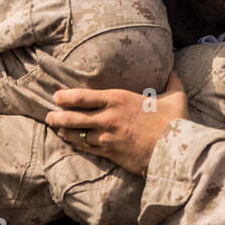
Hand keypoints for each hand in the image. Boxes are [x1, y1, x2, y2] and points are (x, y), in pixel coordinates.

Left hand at [46, 72, 189, 175]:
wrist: (174, 150)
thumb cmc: (174, 122)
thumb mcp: (175, 97)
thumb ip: (172, 82)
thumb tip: (175, 71)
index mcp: (120, 100)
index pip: (83, 97)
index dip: (66, 96)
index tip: (57, 96)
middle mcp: (108, 118)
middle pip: (73, 117)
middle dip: (57, 116)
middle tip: (49, 115)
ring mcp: (107, 138)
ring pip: (77, 135)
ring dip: (64, 132)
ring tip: (57, 129)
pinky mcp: (110, 154)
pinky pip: (87, 149)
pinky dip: (77, 145)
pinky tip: (71, 143)